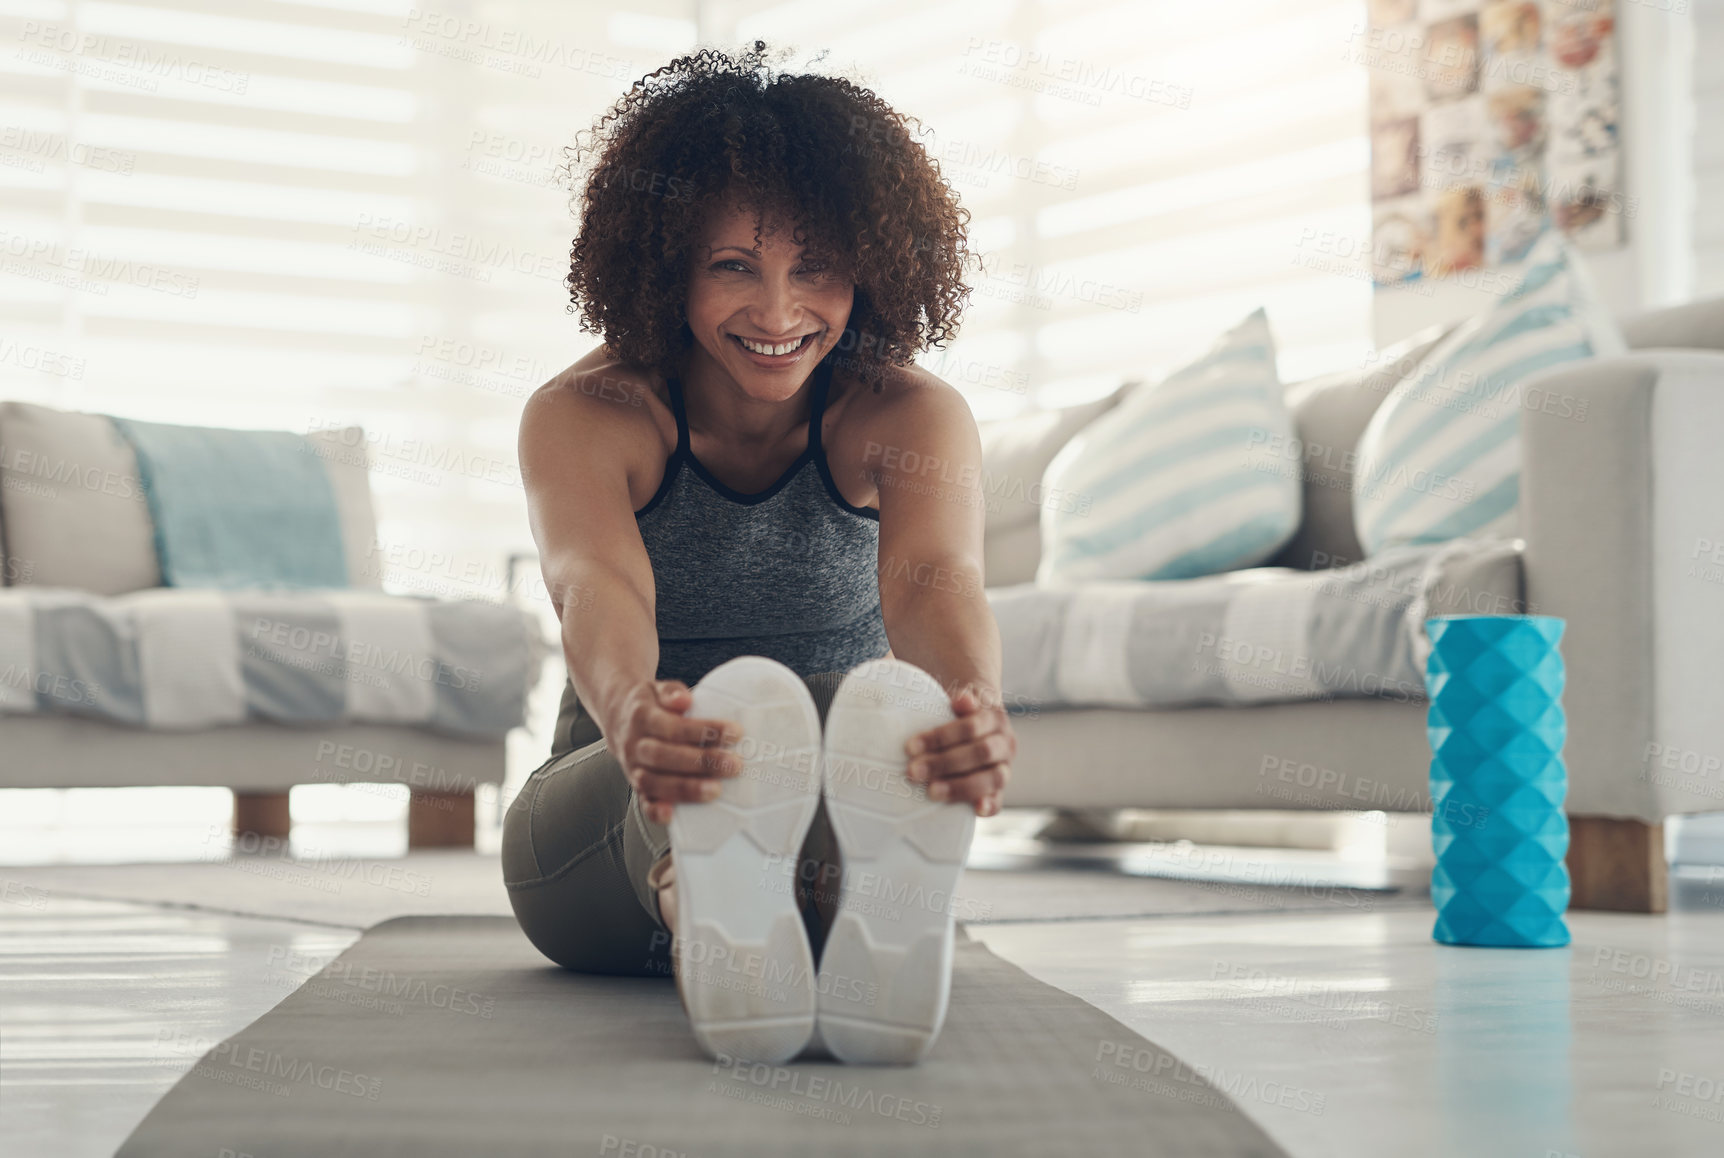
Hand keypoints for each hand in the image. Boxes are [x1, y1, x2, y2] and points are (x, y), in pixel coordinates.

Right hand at [608, 679, 742, 824]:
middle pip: (665, 756)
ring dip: (686, 788)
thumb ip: (671, 692)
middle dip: (701, 762)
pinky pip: (642, 801)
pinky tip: (672, 815)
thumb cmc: (649, 705)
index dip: (704, 731)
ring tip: (716, 790)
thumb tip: (684, 700)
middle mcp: (635, 745)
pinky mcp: (636, 786)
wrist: (617, 716)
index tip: (735, 732)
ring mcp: (633, 768)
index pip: (674, 726)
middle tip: (734, 764)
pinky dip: (655, 811)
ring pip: (654, 782)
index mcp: (642, 718)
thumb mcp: (658, 689)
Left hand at [904, 687, 1014, 816]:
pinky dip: (990, 805)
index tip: (910, 747)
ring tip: (931, 792)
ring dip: (961, 786)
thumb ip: (960, 700)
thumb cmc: (954, 714)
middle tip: (912, 771)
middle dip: (944, 763)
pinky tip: (976, 810)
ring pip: (992, 778)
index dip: (941, 737)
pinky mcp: (998, 789)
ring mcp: (1004, 767)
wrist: (974, 725)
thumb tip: (962, 700)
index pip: (970, 727)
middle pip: (980, 753)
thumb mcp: (955, 701)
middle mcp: (1004, 742)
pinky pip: (999, 800)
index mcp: (994, 718)